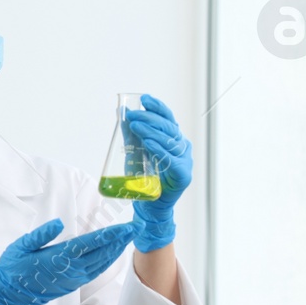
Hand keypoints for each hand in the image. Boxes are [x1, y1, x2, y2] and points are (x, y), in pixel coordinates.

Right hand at [0, 218, 134, 304]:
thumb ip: (41, 234)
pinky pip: (95, 271)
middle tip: (135, 227)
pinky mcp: (72, 285)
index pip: (91, 243)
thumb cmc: (12, 269)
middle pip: (102, 253)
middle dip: (120, 240)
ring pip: (101, 263)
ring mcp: (73, 279)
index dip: (111, 234)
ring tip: (127, 238)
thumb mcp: (21, 246)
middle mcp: (71, 270)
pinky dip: (106, 261)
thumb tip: (59, 223)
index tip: (126, 226)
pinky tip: (111, 254)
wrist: (8, 296)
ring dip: (116, 250)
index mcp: (59, 258)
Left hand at [126, 94, 192, 251]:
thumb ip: (131, 134)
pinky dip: (159, 150)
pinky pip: (171, 160)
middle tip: (133, 115)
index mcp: (173, 139)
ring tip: (137, 125)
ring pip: (170, 142)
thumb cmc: (143, 177)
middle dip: (149, 119)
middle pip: (168, 128)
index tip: (144, 99)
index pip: (168, 119)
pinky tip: (148, 144)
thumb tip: (121, 112)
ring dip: (152, 131)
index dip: (158, 107)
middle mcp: (182, 148)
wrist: (149, 206)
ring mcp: (184, 161)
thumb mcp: (134, 151)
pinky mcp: (183, 176)